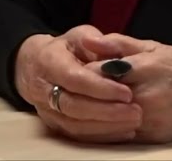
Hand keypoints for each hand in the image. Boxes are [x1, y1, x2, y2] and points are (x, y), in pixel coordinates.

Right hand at [13, 25, 142, 142]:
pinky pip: (77, 135)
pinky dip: (101, 136)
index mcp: (49, 61)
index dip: (100, 88)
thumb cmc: (65, 48)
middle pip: (74, 106)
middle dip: (107, 111)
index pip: (74, 78)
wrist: (35, 65)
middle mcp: (43, 89)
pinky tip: (123, 131)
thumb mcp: (80, 36)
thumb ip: (99, 45)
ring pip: (75, 125)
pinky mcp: (54, 124)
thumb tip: (118, 60)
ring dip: (106, 127)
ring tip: (133, 122)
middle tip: (135, 111)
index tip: (127, 93)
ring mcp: (46, 110)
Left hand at [81, 34, 171, 143]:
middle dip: (81, 94)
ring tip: (79, 105)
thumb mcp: (154, 47)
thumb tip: (88, 41)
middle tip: (68, 88)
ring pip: (105, 121)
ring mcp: (149, 120)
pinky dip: (105, 130)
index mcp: (144, 69)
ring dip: (89, 114)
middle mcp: (145, 96)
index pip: (97, 72)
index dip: (81, 71)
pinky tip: (96, 121)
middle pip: (98, 98)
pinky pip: (119, 137)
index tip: (71, 68)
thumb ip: (119, 44)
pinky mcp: (153, 138)